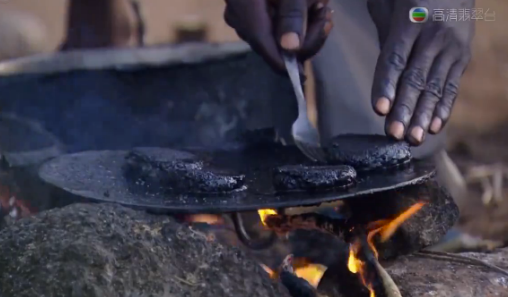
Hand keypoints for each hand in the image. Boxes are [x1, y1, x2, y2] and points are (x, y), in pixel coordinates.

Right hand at [224, 0, 333, 73]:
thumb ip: (293, 16)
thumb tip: (290, 49)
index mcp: (249, 15)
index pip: (271, 55)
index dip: (291, 66)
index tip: (308, 68)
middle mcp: (241, 20)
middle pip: (277, 47)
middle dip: (306, 34)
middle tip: (324, 11)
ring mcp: (242, 14)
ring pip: (277, 36)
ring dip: (303, 23)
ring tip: (318, 2)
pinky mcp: (248, 9)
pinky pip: (272, 24)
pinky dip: (291, 17)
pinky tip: (305, 2)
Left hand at [367, 0, 474, 144]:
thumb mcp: (389, 3)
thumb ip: (385, 36)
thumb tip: (383, 76)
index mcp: (410, 20)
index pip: (395, 59)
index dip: (386, 85)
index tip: (379, 109)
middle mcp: (434, 35)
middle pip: (416, 78)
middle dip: (404, 109)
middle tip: (394, 134)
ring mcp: (452, 46)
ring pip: (435, 86)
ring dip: (423, 115)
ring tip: (413, 139)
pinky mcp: (463, 55)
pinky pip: (452, 85)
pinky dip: (443, 107)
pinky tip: (434, 126)